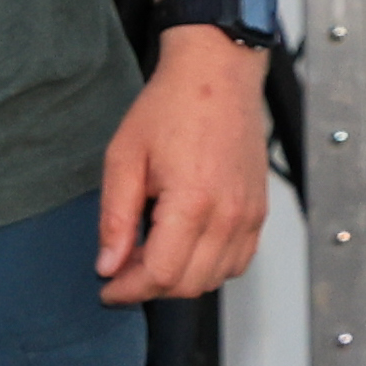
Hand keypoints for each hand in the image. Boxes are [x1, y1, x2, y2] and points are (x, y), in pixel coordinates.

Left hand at [98, 26, 273, 302]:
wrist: (217, 75)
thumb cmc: (172, 106)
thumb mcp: (124, 157)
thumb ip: (116, 217)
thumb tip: (109, 264)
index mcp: (193, 201)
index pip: (161, 275)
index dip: (129, 290)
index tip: (107, 288)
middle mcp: (228, 214)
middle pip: (189, 285)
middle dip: (149, 288)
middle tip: (121, 272)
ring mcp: (249, 215)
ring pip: (215, 278)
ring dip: (179, 280)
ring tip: (148, 256)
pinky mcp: (258, 211)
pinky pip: (238, 261)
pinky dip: (209, 267)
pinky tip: (182, 248)